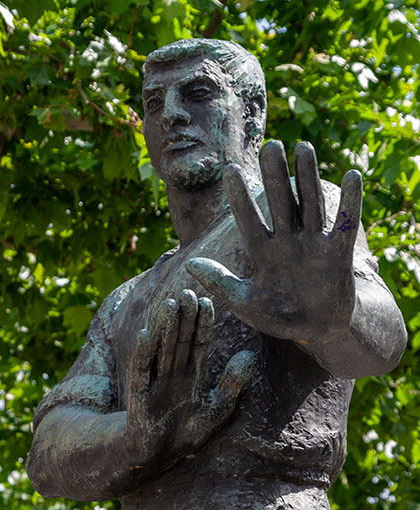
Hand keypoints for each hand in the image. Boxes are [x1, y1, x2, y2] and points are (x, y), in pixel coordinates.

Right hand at [126, 289, 255, 467]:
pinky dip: (143, 353)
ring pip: (162, 349)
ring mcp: (156, 383)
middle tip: (188, 291)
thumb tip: (250, 355)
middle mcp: (174, 374)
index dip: (203, 323)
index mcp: (192, 375)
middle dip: (184, 317)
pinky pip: (141, 371)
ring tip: (170, 304)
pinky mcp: (140, 396)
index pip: (199, 343)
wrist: (157, 457)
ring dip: (165, 327)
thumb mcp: (217, 408)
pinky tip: (146, 332)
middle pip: (181, 340)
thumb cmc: (186, 433)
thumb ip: (233, 383)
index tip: (208, 301)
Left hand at [186, 141, 361, 343]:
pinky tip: (352, 175)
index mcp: (263, 252)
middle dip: (276, 176)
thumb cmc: (277, 318)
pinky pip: (345, 225)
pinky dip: (350, 202)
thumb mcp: (244, 303)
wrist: (316, 331)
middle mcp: (288, 242)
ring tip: (304, 146)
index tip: (228, 169)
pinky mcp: (339, 254)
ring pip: (310, 205)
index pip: (249, 219)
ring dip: (308, 178)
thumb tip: (190, 263)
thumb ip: (220, 282)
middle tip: (270, 145)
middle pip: (281, 203)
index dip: (240, 197)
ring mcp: (314, 245)